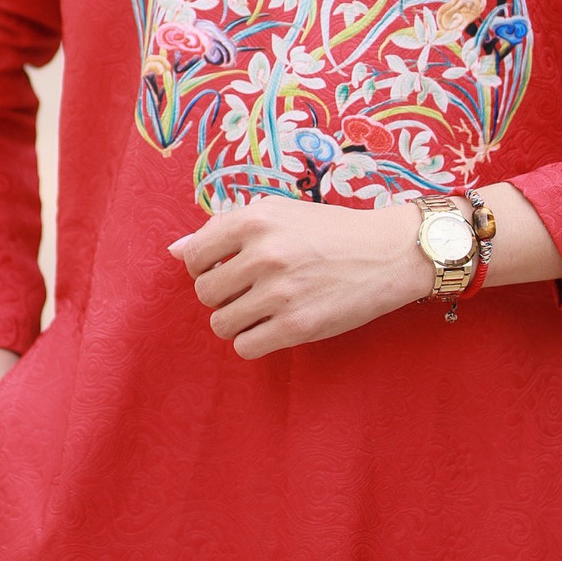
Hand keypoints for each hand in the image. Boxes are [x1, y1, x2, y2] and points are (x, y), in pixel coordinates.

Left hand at [169, 198, 429, 359]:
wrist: (386, 253)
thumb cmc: (328, 231)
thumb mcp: (278, 214)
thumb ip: (225, 229)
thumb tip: (175, 251)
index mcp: (255, 220)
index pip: (194, 255)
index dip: (203, 267)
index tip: (223, 269)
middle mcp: (264, 254)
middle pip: (205, 293)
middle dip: (221, 296)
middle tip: (247, 291)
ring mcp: (280, 292)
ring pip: (221, 323)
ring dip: (235, 321)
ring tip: (260, 310)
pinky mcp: (298, 325)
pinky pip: (246, 347)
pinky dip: (253, 341)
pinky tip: (272, 327)